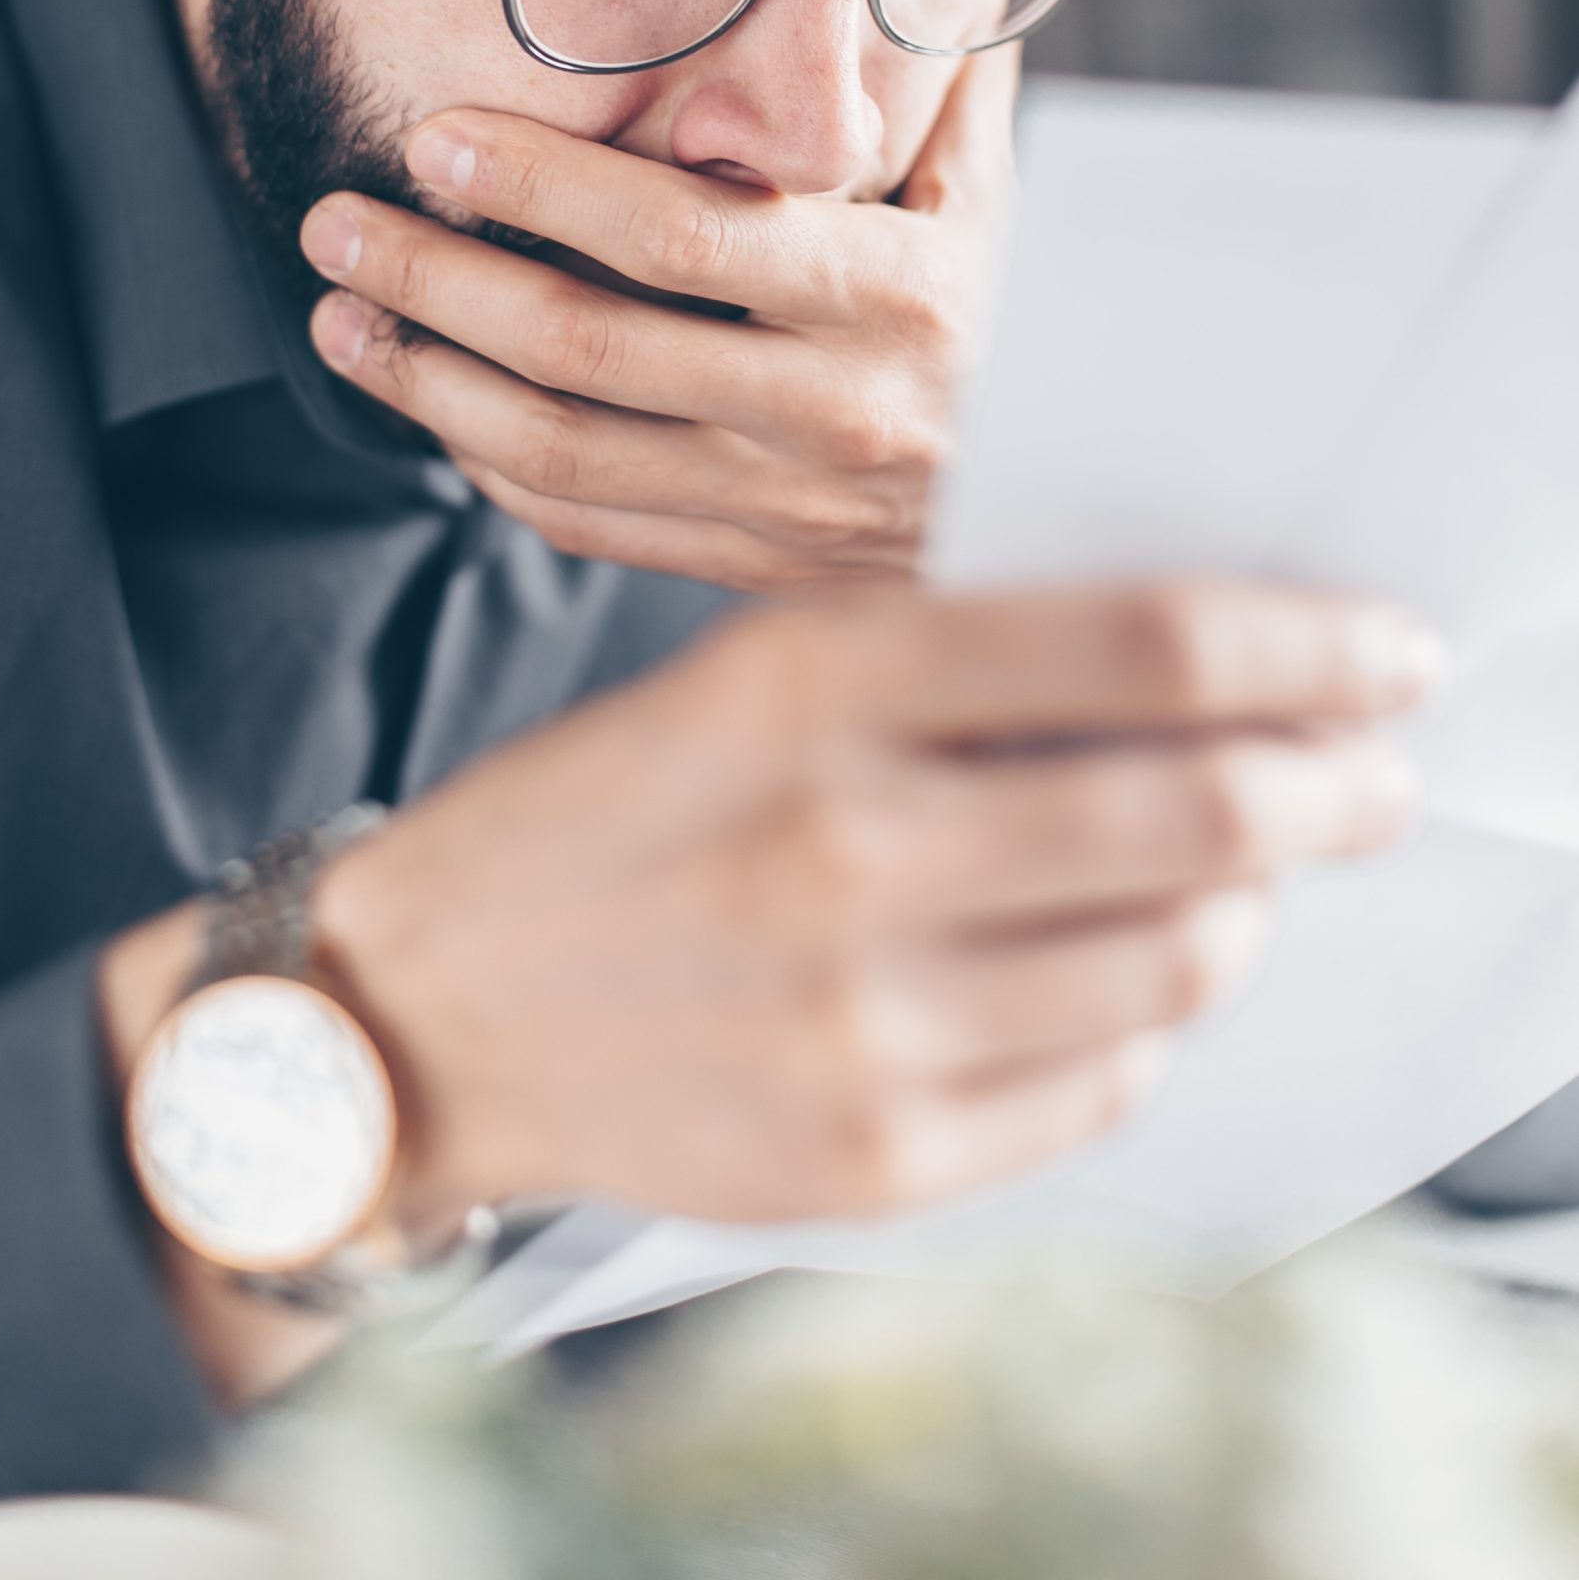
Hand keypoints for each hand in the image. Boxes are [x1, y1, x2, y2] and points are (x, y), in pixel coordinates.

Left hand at [297, 52, 1012, 590]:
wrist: (1076, 533)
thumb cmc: (1022, 345)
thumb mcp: (1000, 216)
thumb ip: (951, 90)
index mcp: (887, 302)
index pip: (679, 237)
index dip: (540, 185)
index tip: (435, 137)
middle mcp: (823, 412)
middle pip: (583, 344)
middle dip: (434, 278)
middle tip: (332, 222)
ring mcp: (776, 506)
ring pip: (556, 450)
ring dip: (425, 381)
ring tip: (334, 319)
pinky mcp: (743, 570)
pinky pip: (582, 524)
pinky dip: (487, 468)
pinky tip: (427, 407)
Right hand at [314, 578, 1436, 1233]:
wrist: (426, 1012)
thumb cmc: (602, 813)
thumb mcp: (747, 672)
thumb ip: (952, 659)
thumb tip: (1191, 668)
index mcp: (808, 686)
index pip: (1142, 651)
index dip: (1304, 649)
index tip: (1381, 652)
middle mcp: (843, 850)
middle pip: (1199, 816)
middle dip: (1328, 789)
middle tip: (1364, 776)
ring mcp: (861, 1023)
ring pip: (1176, 964)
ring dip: (1239, 910)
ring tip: (1231, 879)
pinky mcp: (872, 1159)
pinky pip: (1102, 1085)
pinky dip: (1139, 1021)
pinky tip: (1103, 976)